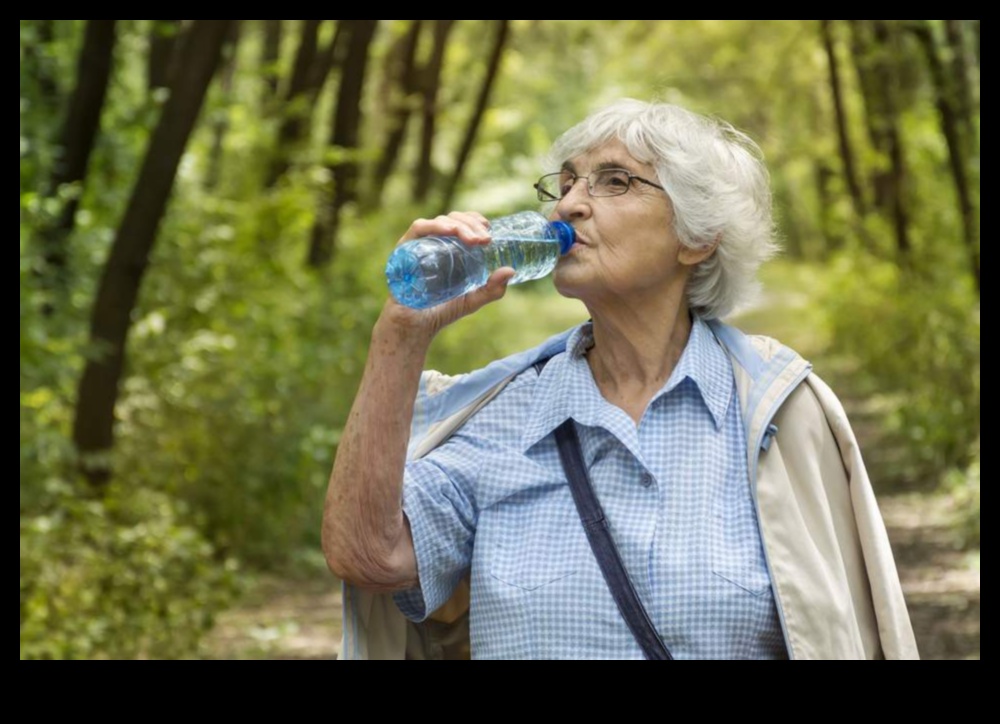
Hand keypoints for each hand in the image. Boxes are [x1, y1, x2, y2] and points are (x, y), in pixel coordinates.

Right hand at [379, 211, 514, 342]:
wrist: (415, 327)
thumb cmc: (442, 310)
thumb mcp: (472, 299)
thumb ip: (492, 289)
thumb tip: (511, 271)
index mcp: (449, 247)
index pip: (462, 222)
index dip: (475, 220)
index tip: (488, 229)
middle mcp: (434, 242)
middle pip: (453, 219)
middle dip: (471, 225)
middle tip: (485, 240)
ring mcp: (418, 244)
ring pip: (439, 221)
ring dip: (458, 225)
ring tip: (473, 239)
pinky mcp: (404, 248)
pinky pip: (418, 229)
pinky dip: (434, 226)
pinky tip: (449, 230)